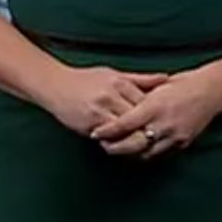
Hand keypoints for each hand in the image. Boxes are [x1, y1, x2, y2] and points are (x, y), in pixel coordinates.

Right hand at [35, 65, 170, 138]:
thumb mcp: (113, 74)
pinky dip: (121, 144)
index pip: (147, 102)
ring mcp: (100, 113)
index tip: (167, 119)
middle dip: (150, 129)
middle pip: (139, 119)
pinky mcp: (90, 127)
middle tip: (162, 136)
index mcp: (119, 83)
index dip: (158, 113)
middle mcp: (110, 98)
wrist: (54, 85)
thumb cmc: (85, 79)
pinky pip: (111, 140)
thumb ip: (140, 79)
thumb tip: (166, 78)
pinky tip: (128, 146)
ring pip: (127, 132)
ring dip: (137, 140)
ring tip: (148, 145)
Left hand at [89, 68, 221, 158]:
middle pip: (133, 143)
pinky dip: (147, 153)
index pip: (125, 123)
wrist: (211, 92)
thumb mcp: (156, 87)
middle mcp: (164, 123)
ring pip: (146, 152)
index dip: (108, 130)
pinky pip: (160, 153)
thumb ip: (136, 97)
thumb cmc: (181, 85)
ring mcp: (174, 135)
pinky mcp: (182, 143)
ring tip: (117, 149)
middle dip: (116, 147)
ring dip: (130, 153)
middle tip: (103, 146)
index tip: (95, 133)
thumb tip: (115, 103)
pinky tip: (137, 150)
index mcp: (154, 106)